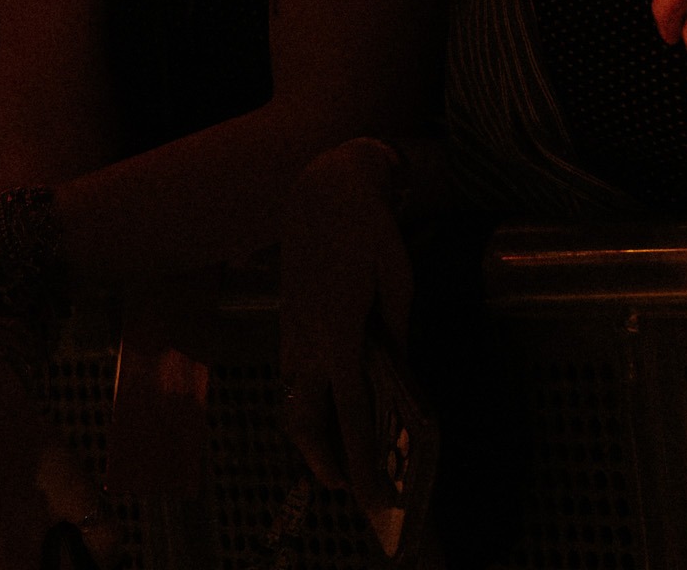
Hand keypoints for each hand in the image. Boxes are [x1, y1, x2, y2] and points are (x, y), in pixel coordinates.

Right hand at [280, 139, 414, 515]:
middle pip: (306, 418)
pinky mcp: (287, 318)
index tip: (366, 495)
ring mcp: (291, 330)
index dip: (359, 458)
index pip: (350, 412)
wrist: (324, 191)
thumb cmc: (369, 230)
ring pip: (293, 398)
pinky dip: (304, 398)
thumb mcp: (398, 279)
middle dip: (322, 456)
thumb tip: (399, 372)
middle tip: (343, 484)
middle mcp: (306, 341)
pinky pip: (291, 373)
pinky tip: (323, 399)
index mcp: (338, 334)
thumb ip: (397, 331)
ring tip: (334, 451)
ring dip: (310, 429)